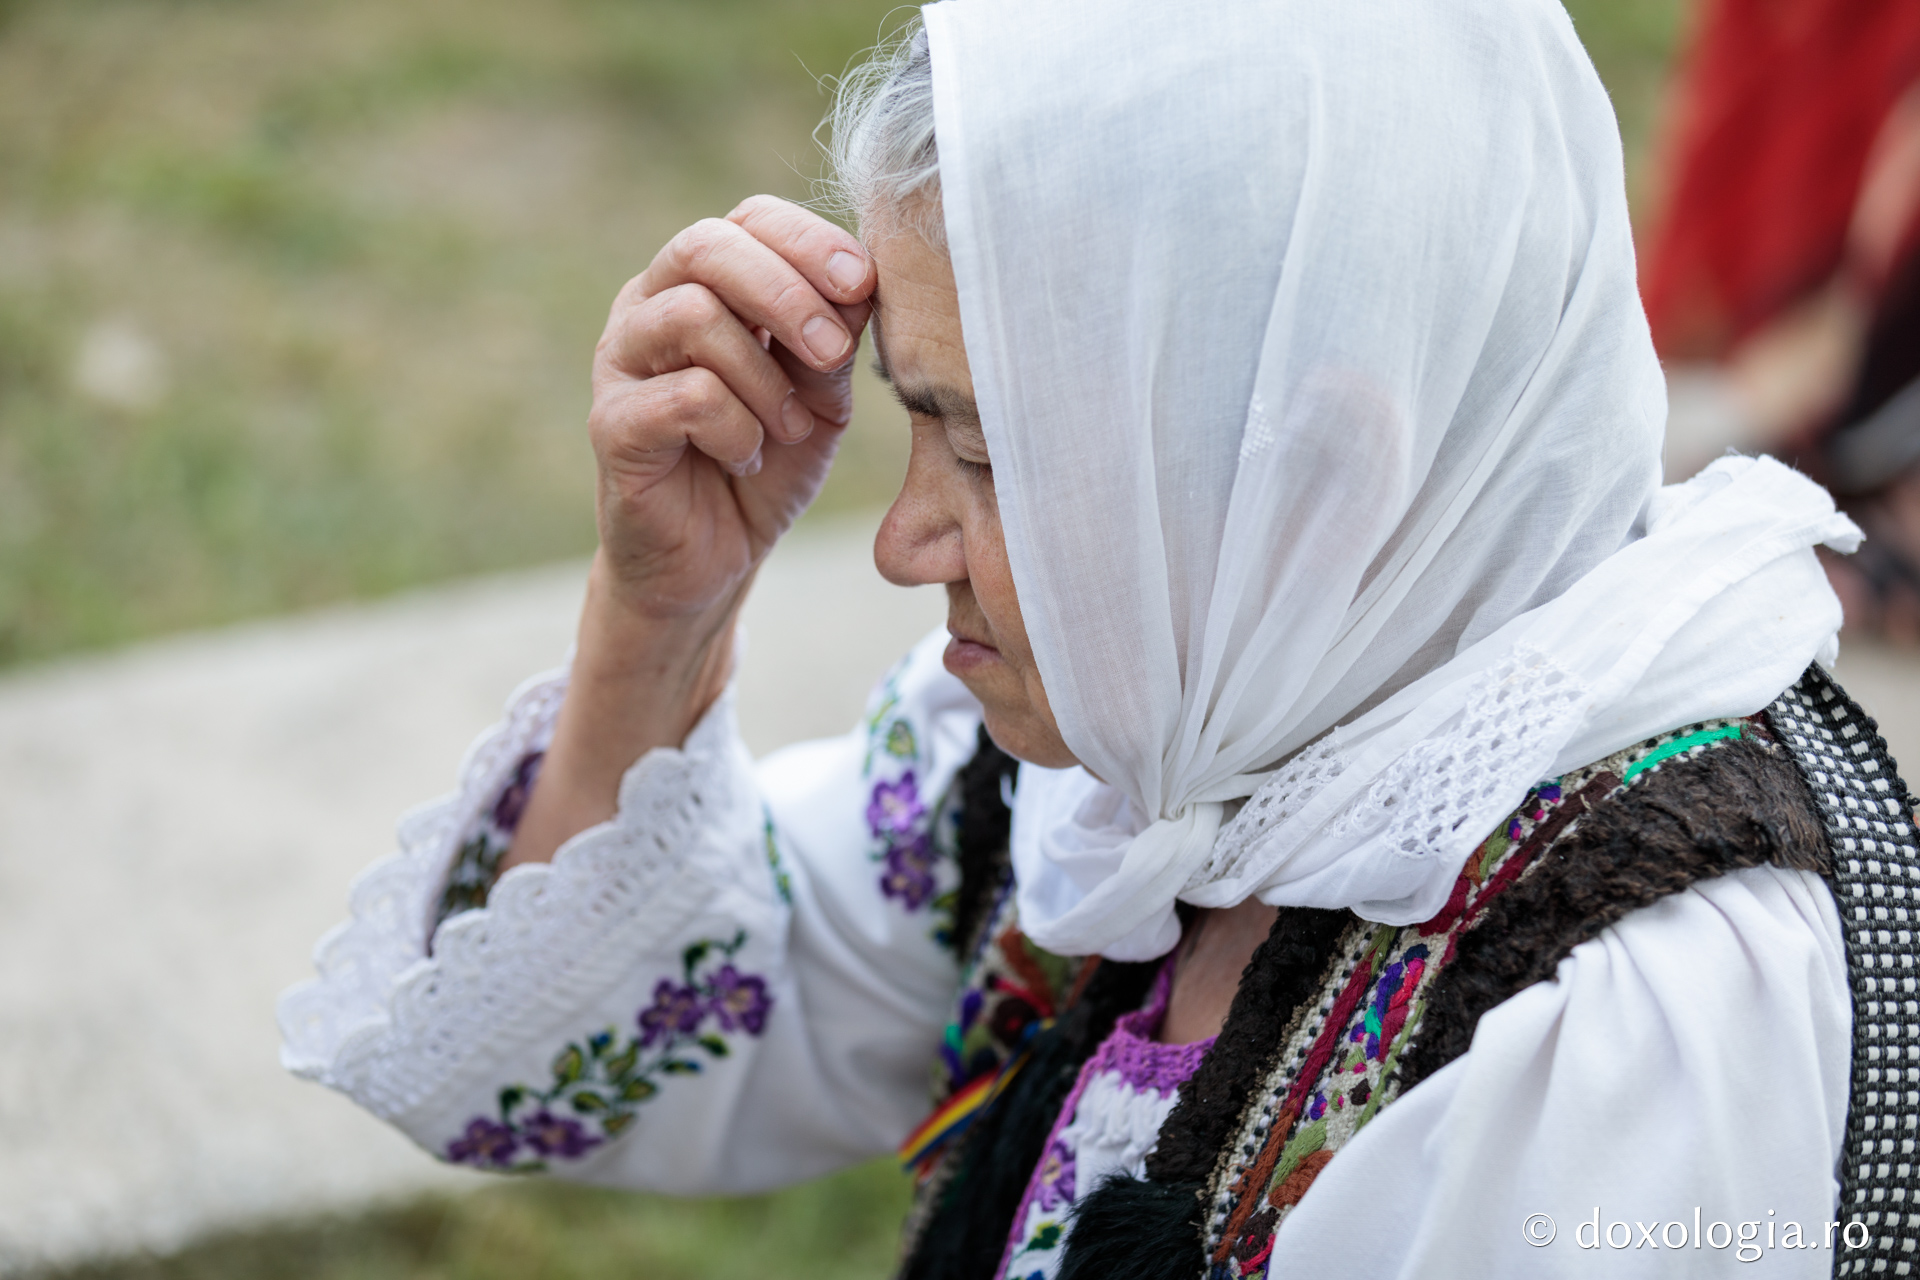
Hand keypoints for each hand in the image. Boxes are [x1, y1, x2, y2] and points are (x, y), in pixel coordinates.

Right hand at [501, 197, 874, 874]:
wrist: (714, 559)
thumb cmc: (767, 461)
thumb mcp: (820, 393)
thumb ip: (834, 334)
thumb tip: (864, 278)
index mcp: (703, 281)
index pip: (750, 218)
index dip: (809, 240)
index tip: (864, 283)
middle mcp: (650, 305)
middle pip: (708, 245)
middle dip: (787, 292)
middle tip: (834, 354)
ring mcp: (621, 361)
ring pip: (695, 316)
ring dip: (765, 378)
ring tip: (788, 428)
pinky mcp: (612, 423)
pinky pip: (687, 395)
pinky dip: (738, 429)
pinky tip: (747, 458)